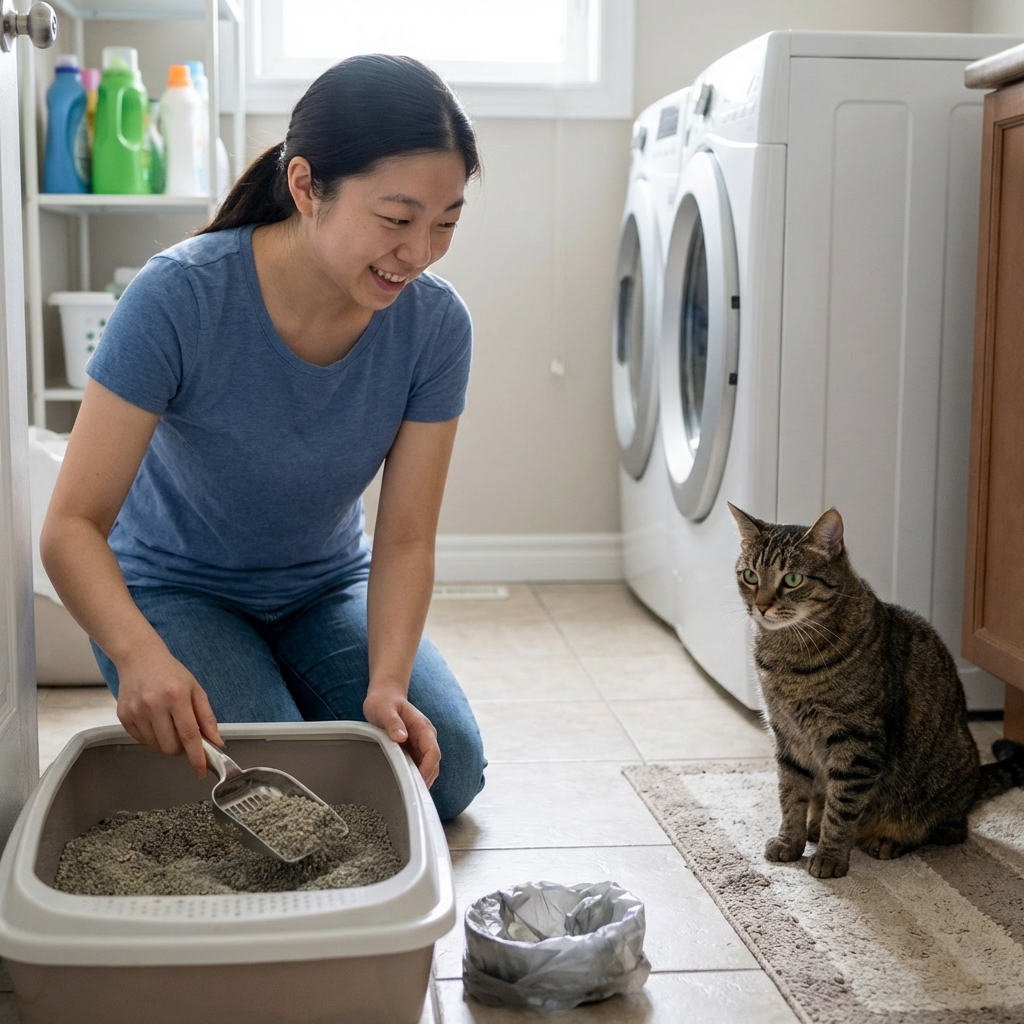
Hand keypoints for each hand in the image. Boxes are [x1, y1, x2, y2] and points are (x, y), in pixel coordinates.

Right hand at [113, 640, 222, 777]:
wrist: (139, 658)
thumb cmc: (171, 673)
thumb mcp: (195, 690)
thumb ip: (207, 718)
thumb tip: (216, 743)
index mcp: (176, 697)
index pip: (189, 735)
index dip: (196, 756)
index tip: (200, 770)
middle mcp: (154, 705)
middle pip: (170, 746)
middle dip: (181, 750)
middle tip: (185, 738)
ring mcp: (136, 712)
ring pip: (155, 746)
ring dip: (166, 744)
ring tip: (169, 726)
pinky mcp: (123, 716)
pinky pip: (141, 740)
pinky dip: (152, 738)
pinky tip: (155, 722)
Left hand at [363, 684, 439, 787]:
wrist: (386, 695)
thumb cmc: (384, 701)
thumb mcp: (384, 710)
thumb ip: (393, 723)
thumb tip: (401, 737)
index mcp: (423, 728)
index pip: (433, 752)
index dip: (428, 769)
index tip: (418, 782)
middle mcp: (426, 737)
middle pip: (434, 764)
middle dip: (426, 779)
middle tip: (411, 795)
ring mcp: (421, 744)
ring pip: (428, 767)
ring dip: (421, 780)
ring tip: (408, 794)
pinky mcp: (414, 749)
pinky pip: (419, 766)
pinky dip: (415, 776)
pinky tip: (405, 785)